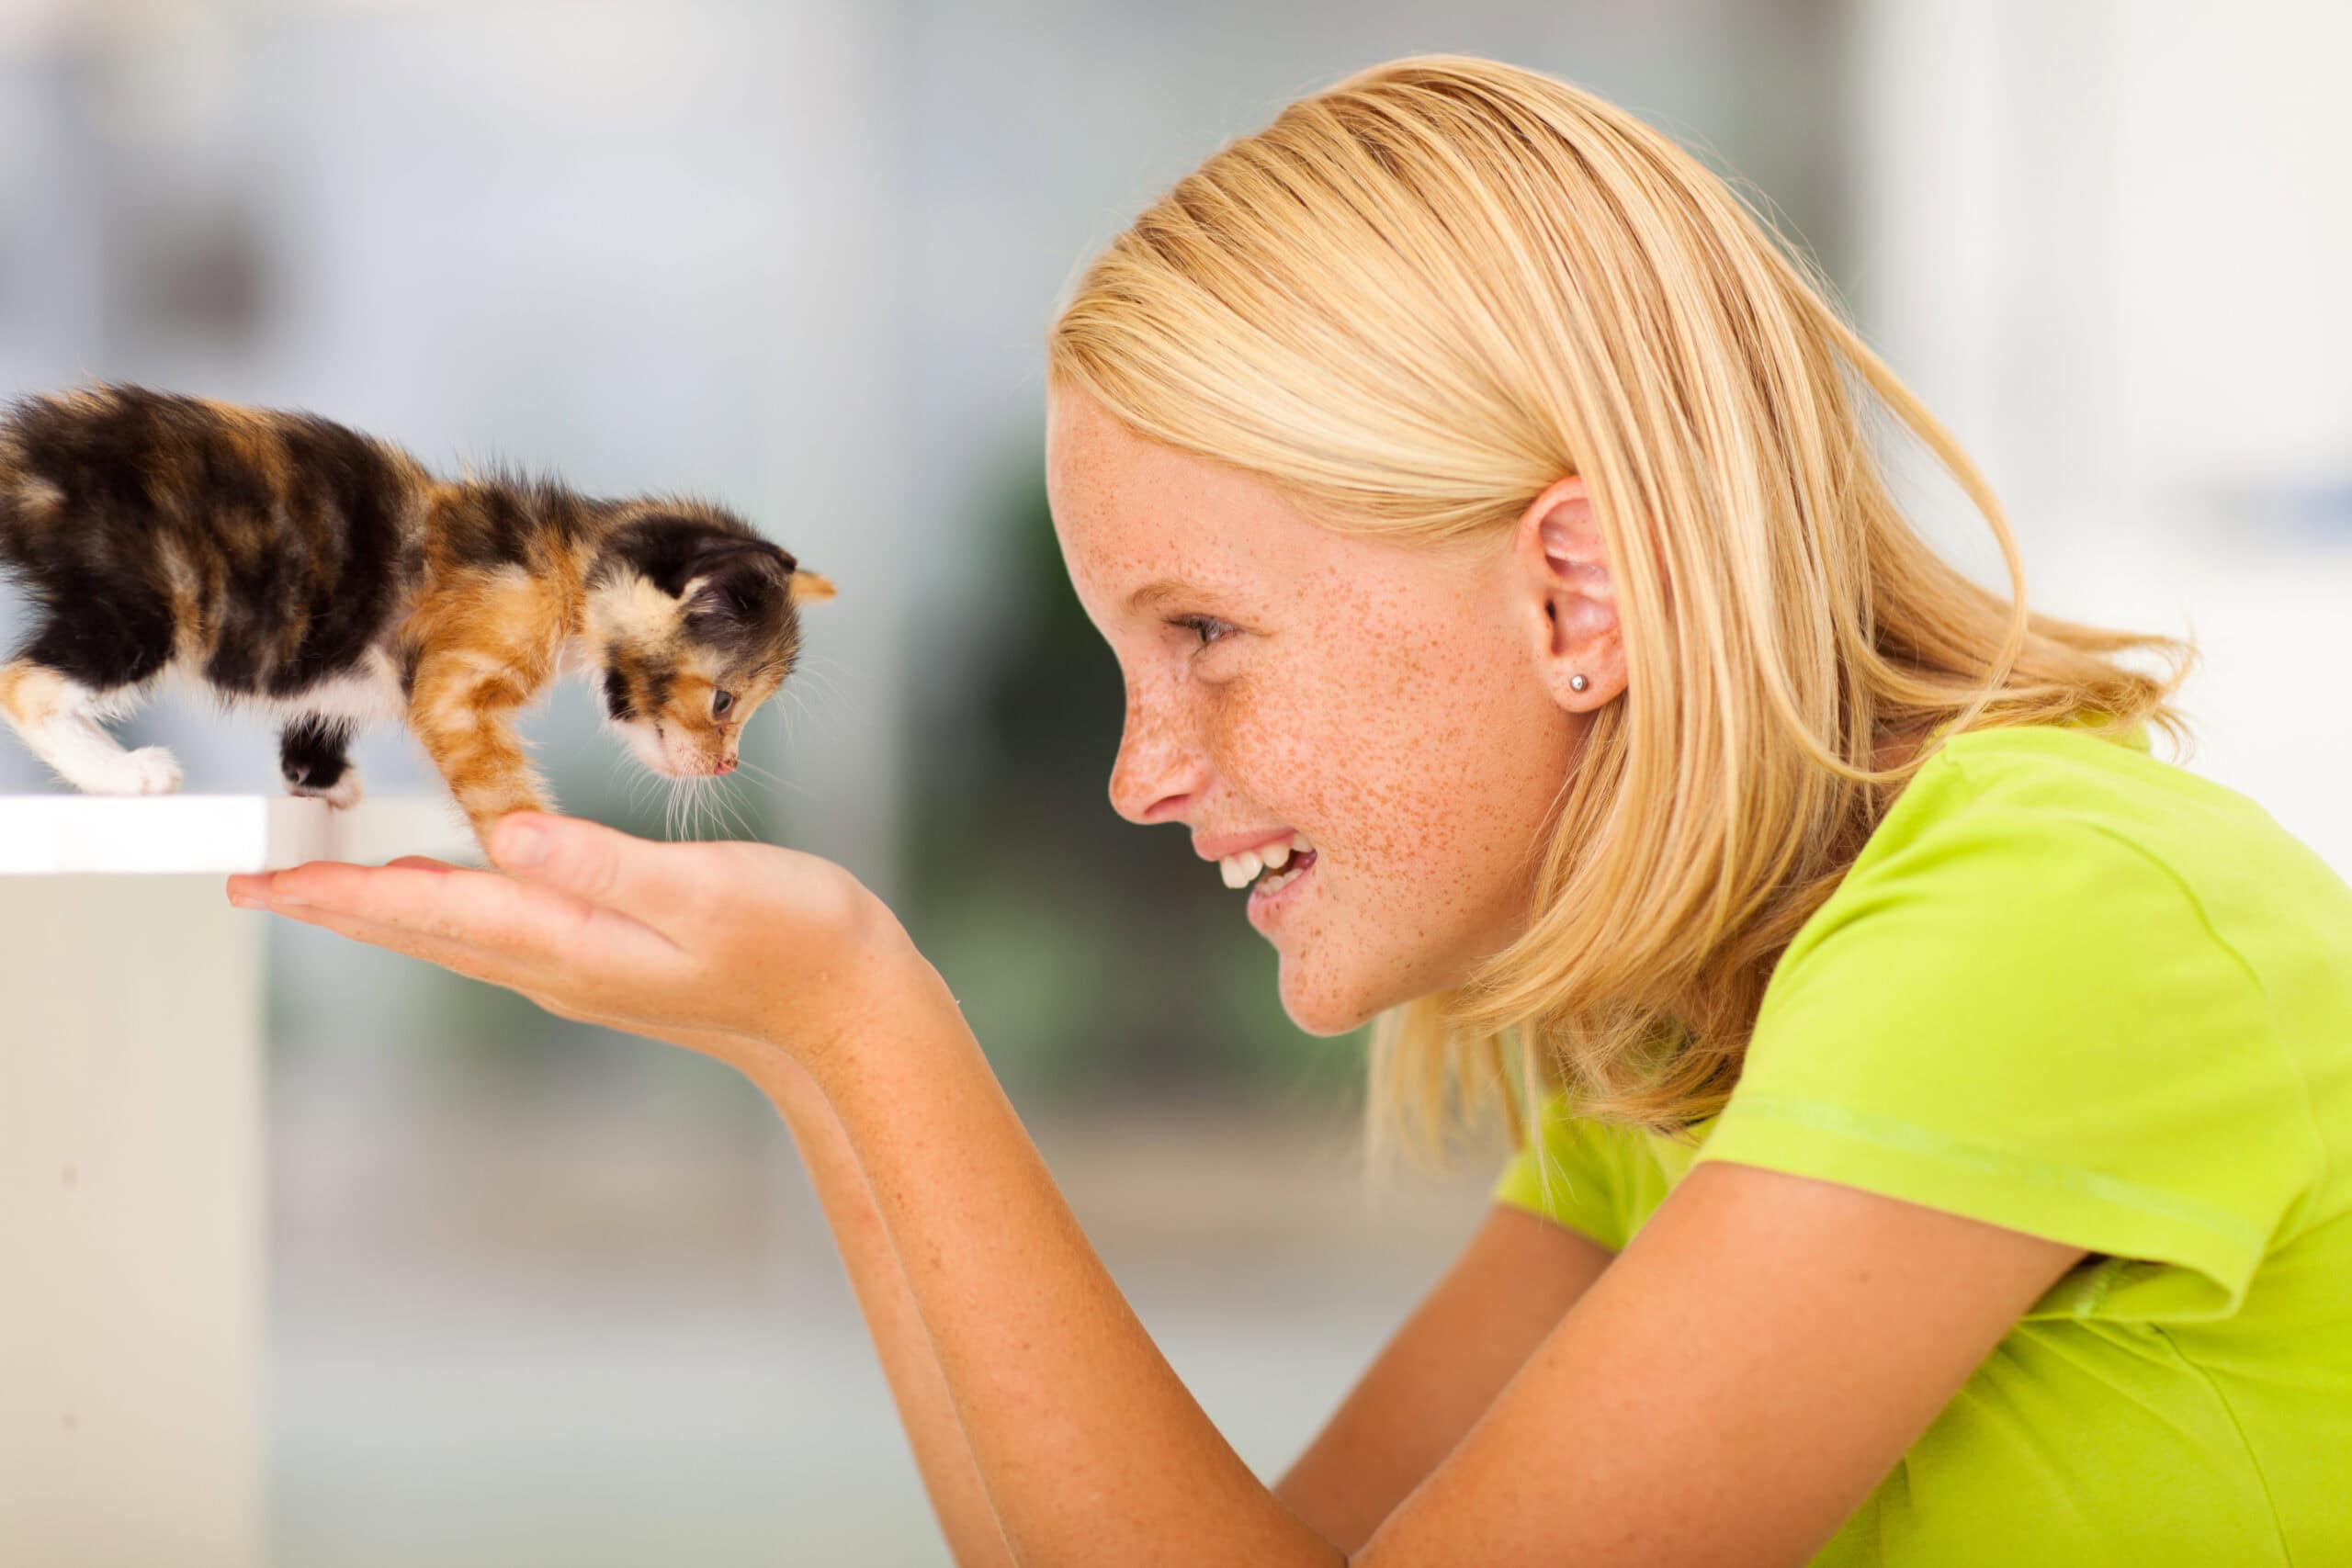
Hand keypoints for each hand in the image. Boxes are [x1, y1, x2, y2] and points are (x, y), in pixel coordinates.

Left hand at [224, 813, 926, 1086]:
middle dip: (336, 904)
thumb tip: (506, 838)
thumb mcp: (706, 890)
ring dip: (382, 908)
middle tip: (252, 881)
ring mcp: (583, 971)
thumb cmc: (798, 943)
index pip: (434, 911)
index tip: (263, 881)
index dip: (342, 893)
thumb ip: (603, 864)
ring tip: (318, 885)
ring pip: (456, 934)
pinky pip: (498, 932)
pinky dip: (445, 905)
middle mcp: (560, 967)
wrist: (853, 1016)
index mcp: (572, 945)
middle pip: (425, 931)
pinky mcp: (609, 961)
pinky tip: (439, 888)